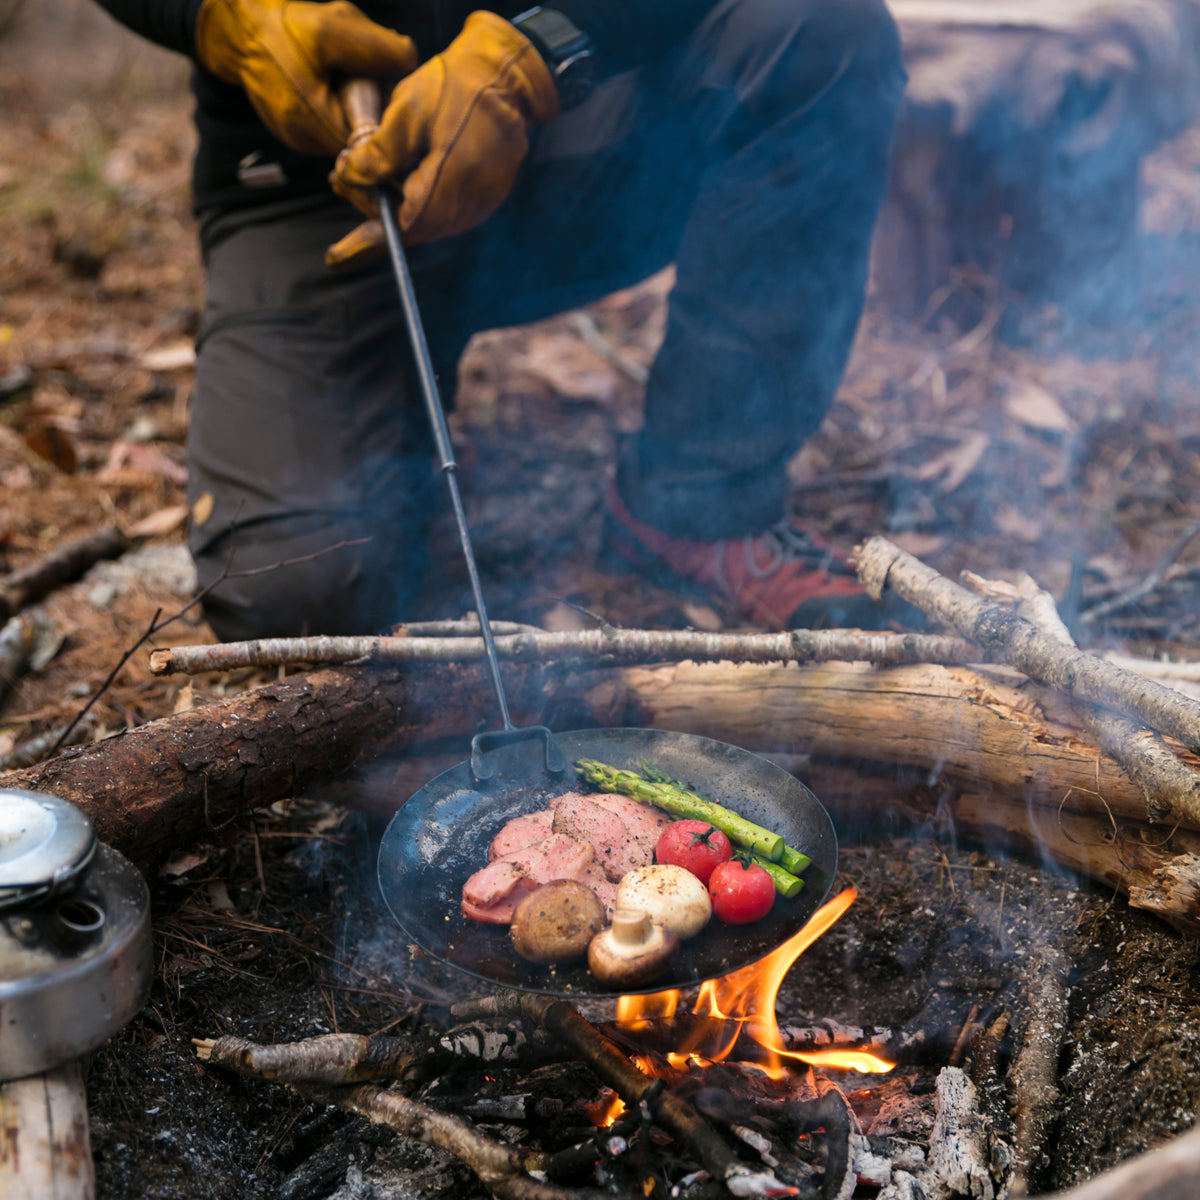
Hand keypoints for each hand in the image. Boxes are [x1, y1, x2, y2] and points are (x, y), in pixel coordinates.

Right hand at [195, 0, 417, 155]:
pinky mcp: (301, 134)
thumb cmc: (285, 27)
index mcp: (318, 125)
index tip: (384, 78)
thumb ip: (381, 49)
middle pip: (365, 136)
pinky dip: (341, 103)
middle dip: (372, 104)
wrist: (239, 30)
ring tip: (340, 69)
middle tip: (360, 68)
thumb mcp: (336, 27)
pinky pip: (334, 123)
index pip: (375, 137)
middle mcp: (311, 144)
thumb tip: (413, 65)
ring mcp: (304, 142)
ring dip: (357, 103)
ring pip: (350, 129)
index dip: (387, 108)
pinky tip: (330, 78)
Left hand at [328, 10, 558, 252]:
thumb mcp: (409, 112)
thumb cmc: (457, 89)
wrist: (505, 78)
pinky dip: (414, 197)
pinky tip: (397, 172)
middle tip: (340, 175)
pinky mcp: (484, 199)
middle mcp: (466, 210)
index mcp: (446, 190)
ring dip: (391, 201)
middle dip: (372, 207)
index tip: (336, 239)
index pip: (399, 229)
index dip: (365, 233)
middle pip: (410, 227)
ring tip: (362, 170)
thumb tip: (351, 177)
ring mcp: (479, 207)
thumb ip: (379, 152)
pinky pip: (442, 210)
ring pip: (425, 220)